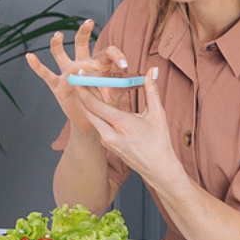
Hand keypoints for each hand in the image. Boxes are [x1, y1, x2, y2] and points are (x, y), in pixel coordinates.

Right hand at [26, 20, 129, 133]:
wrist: (93, 120)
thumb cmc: (106, 102)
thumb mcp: (118, 93)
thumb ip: (128, 84)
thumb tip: (148, 76)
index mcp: (99, 64)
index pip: (107, 52)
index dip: (117, 56)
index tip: (124, 66)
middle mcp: (82, 63)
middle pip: (81, 43)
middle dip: (84, 32)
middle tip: (89, 22)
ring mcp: (68, 73)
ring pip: (61, 54)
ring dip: (58, 44)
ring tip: (58, 35)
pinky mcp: (58, 84)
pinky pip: (45, 73)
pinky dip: (37, 65)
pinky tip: (29, 56)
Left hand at [73, 68, 180, 189]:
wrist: (158, 169)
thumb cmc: (159, 142)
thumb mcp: (157, 114)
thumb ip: (152, 90)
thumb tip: (153, 70)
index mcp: (121, 124)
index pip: (96, 105)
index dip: (85, 90)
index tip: (79, 78)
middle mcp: (109, 135)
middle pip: (88, 112)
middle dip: (83, 95)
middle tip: (80, 80)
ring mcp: (107, 142)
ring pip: (93, 119)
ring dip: (89, 105)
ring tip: (88, 89)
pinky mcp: (107, 146)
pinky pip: (98, 127)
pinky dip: (97, 115)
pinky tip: (99, 106)